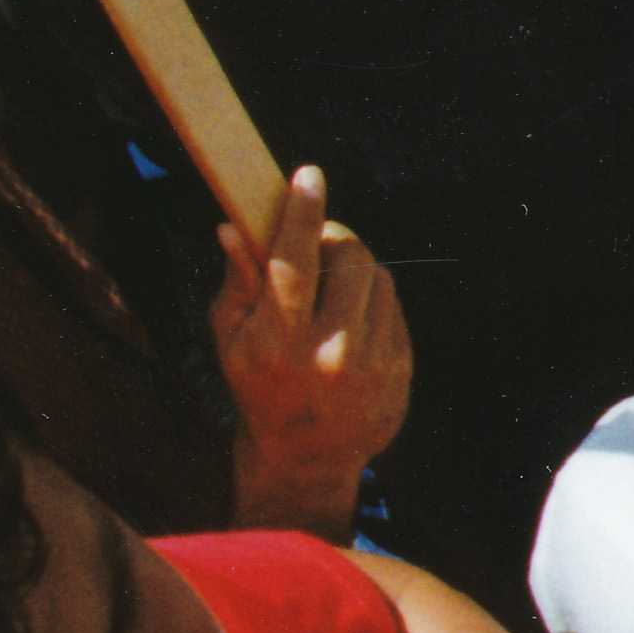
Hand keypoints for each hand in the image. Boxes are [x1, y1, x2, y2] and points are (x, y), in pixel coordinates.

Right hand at [212, 164, 414, 528]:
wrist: (305, 456)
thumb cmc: (258, 384)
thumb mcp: (232, 339)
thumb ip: (237, 282)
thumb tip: (233, 226)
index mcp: (280, 345)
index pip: (293, 266)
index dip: (301, 215)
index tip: (308, 176)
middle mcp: (331, 355)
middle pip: (349, 256)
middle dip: (333, 237)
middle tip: (317, 243)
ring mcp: (373, 365)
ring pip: (377, 275)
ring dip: (354, 269)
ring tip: (330, 293)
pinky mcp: (401, 369)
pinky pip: (393, 303)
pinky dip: (372, 299)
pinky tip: (351, 322)